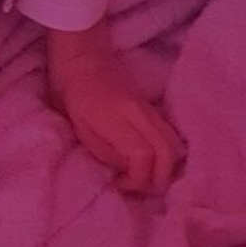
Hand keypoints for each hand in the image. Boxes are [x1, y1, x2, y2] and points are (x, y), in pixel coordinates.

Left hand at [46, 45, 186, 195]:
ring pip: (175, 144)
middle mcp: (142, 115)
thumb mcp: (78, 128)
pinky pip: (169, 135)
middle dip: (160, 178)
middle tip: (139, 188)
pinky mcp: (152, 108)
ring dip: (166, 166)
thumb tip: (127, 171)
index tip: (120, 185)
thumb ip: (105, 152)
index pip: (144, 157)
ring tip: (146, 177)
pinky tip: (152, 161)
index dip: (137, 179)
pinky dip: (166, 153)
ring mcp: (150, 110)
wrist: (82, 57)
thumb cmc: (71, 93)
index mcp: (119, 119)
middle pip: (169, 153)